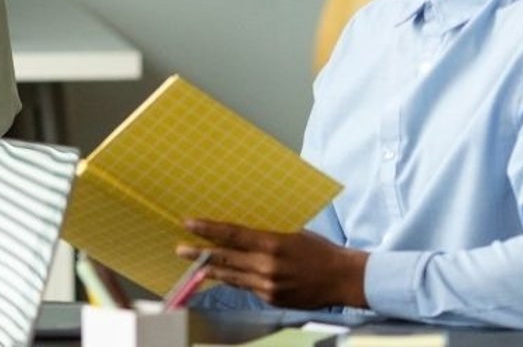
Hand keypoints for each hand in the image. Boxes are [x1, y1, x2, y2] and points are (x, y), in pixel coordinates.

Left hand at [179, 218, 367, 310]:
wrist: (342, 279)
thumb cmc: (319, 250)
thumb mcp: (292, 233)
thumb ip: (265, 236)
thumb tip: (240, 233)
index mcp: (272, 243)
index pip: (232, 235)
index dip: (208, 229)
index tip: (188, 223)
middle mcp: (267, 266)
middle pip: (225, 258)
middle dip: (200, 254)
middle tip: (179, 248)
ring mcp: (268, 286)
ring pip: (232, 276)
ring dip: (211, 270)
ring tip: (194, 265)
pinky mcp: (272, 299)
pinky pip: (247, 287)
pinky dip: (236, 279)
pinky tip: (224, 275)